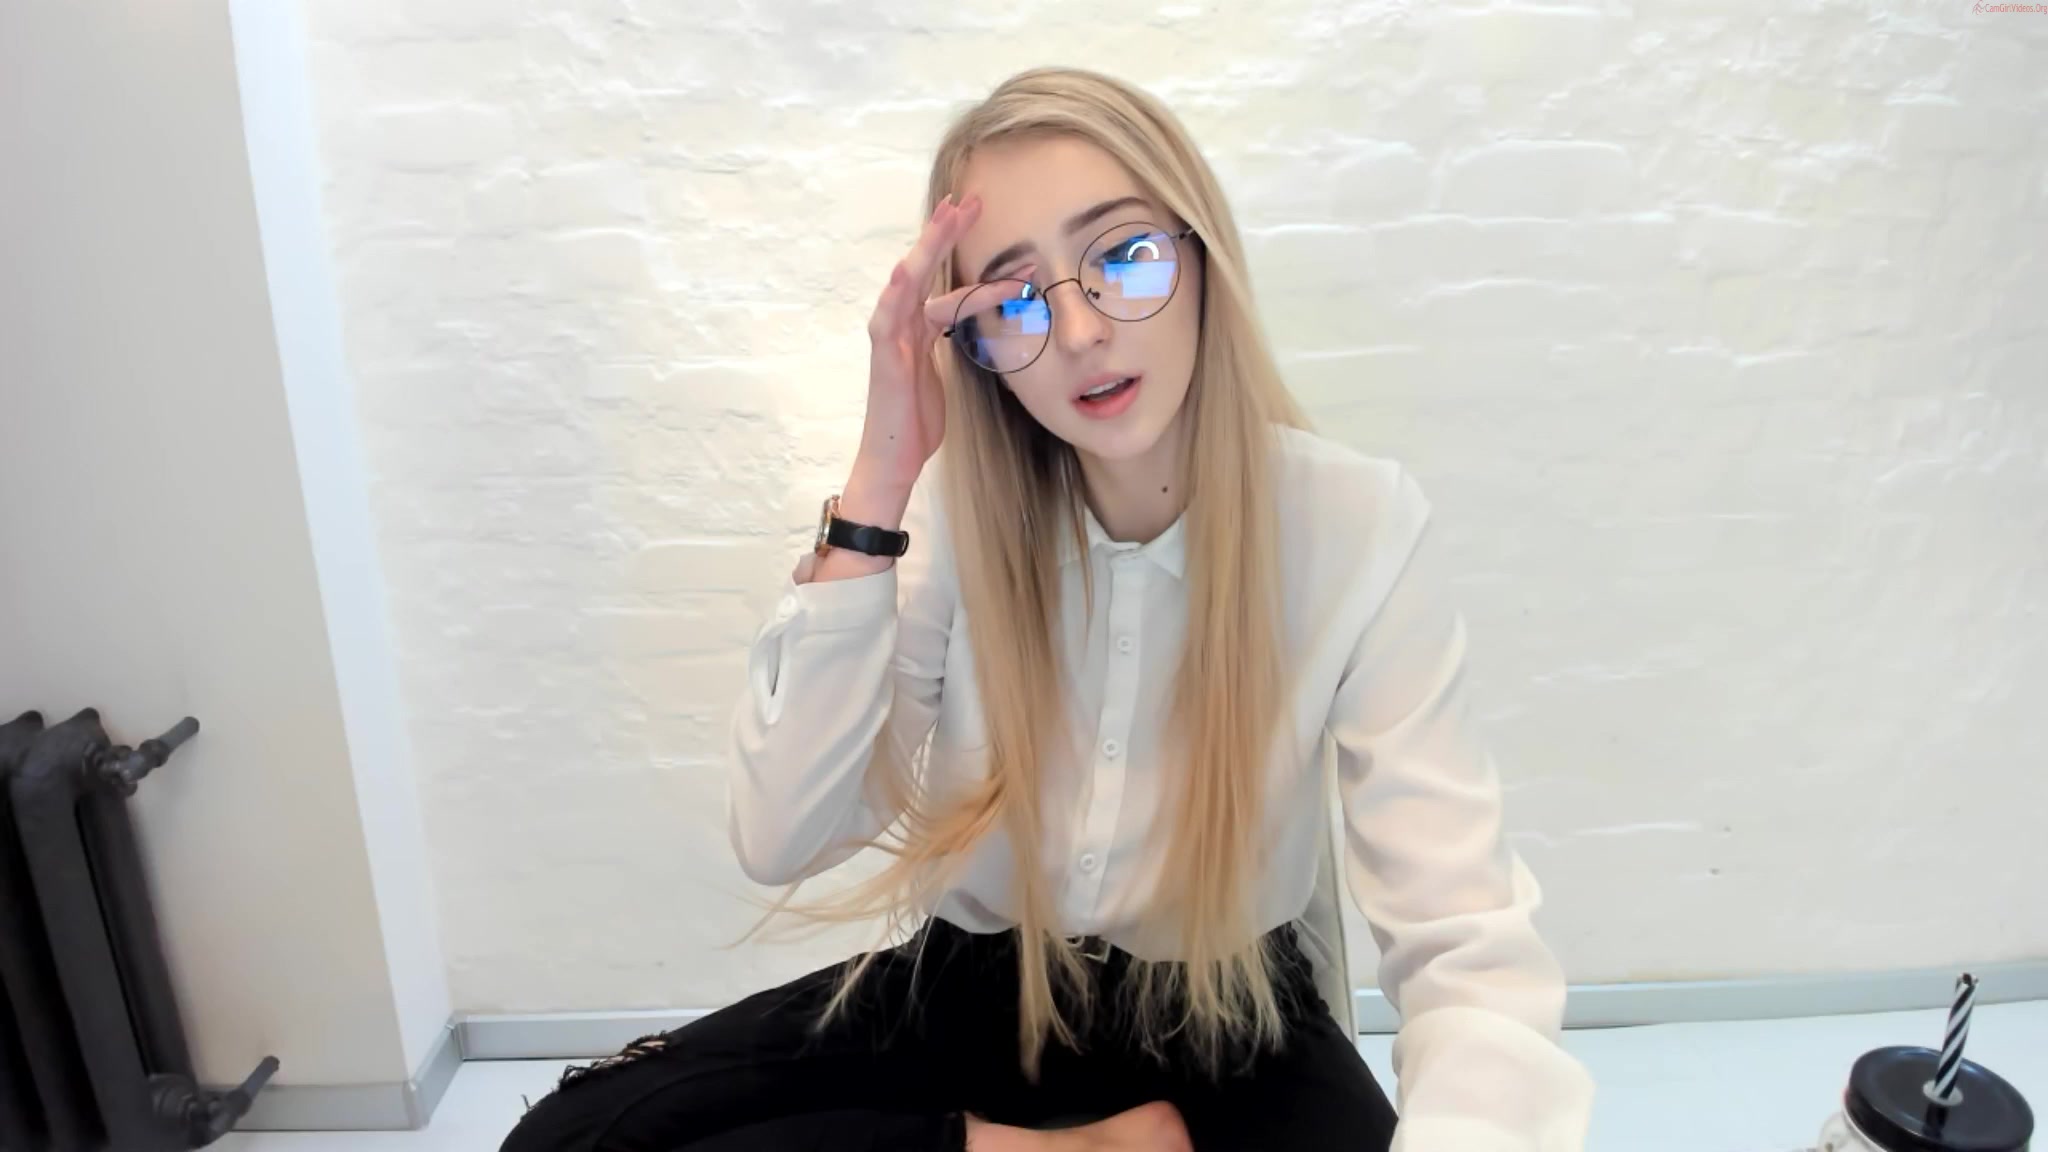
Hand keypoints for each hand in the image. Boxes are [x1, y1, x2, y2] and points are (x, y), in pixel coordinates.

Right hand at [858, 193, 982, 493]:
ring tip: (945, 218)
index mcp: (919, 327)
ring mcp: (890, 338)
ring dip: (927, 249)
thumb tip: (979, 327)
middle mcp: (902, 324)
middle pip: (925, 268)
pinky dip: (895, 293)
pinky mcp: (885, 358)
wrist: (894, 457)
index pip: (944, 281)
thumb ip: (950, 344)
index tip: (990, 229)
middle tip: (971, 201)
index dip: (966, 256)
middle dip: (946, 233)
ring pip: (908, 282)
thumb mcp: (944, 373)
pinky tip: (904, 271)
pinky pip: (887, 319)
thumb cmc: (917, 420)